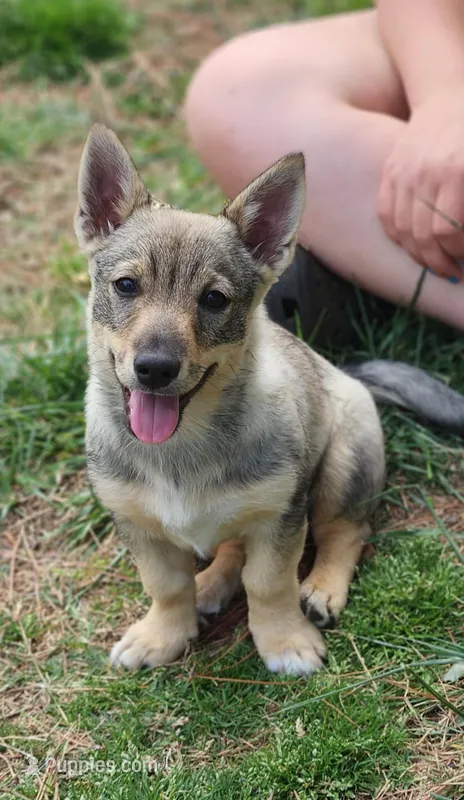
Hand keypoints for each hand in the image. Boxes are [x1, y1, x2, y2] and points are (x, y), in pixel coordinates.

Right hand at [378, 89, 463, 279]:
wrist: (448, 96)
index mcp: (456, 173)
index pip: (449, 231)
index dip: (459, 251)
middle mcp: (426, 175)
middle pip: (424, 236)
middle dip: (439, 261)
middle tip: (452, 273)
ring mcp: (403, 173)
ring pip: (403, 231)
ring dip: (418, 255)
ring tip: (433, 265)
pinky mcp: (390, 172)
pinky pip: (387, 215)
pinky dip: (398, 236)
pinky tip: (412, 246)